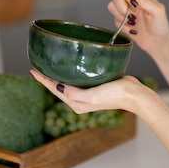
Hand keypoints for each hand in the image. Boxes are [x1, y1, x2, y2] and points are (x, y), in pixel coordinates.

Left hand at [29, 68, 146, 114]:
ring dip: (58, 74)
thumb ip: (76, 94)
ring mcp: (87, 93)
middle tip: (37, 65)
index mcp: (77, 103)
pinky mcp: (95, 86)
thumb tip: (60, 88)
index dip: (43, 79)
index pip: (54, 89)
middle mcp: (80, 99)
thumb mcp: (94, 96)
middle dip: (47, 77)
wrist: (135, 95)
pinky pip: (78, 78)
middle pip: (58, 86)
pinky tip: (71, 65)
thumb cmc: (116, 95)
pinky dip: (71, 72)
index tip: (32, 70)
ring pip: (67, 82)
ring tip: (50, 64)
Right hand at [107, 0, 168, 54]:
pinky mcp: (121, 21)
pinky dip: (123, 26)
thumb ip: (147, 0)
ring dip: (121, 17)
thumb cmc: (160, 26)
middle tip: (132, 15)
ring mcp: (125, 10)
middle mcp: (131, 1)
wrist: (156, 42)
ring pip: (111, 6)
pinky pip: (114, 20)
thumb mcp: (158, 12)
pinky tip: (133, 29)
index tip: (135, 4)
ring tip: (133, 22)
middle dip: (122, 7)